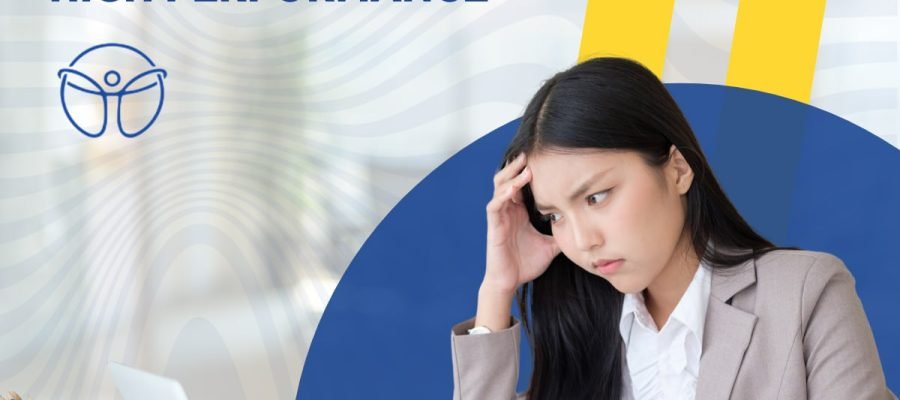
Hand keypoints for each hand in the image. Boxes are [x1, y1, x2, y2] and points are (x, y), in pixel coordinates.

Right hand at [483, 152, 560, 294]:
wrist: (510, 282)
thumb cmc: (526, 264)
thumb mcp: (551, 245)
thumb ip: (562, 234)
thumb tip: (583, 229)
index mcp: (519, 211)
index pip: (521, 184)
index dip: (528, 170)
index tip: (543, 158)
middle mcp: (507, 210)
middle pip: (507, 179)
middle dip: (517, 166)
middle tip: (530, 153)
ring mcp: (499, 217)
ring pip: (499, 188)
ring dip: (511, 176)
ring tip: (524, 167)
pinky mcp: (493, 227)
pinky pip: (494, 206)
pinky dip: (502, 196)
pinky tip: (513, 189)